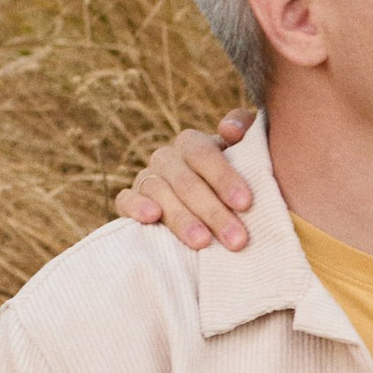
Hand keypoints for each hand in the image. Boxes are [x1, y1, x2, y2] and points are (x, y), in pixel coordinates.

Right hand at [114, 115, 255, 251]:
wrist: (203, 210)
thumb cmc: (231, 184)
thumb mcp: (245, 156)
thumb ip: (246, 132)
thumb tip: (230, 130)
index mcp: (193, 145)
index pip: (204, 154)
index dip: (224, 177)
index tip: (245, 204)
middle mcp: (167, 158)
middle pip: (186, 181)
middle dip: (213, 212)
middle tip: (237, 239)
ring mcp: (146, 178)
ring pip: (159, 193)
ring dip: (182, 218)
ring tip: (203, 242)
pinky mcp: (128, 201)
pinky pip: (125, 199)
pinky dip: (136, 206)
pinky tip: (152, 217)